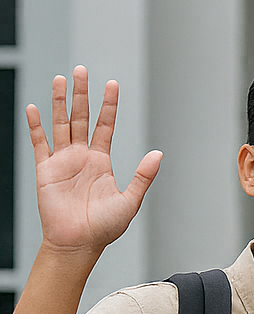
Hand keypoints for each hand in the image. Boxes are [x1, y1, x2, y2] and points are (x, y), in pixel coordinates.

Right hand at [29, 67, 159, 257]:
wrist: (79, 243)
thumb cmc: (104, 227)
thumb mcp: (130, 200)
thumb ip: (143, 175)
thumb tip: (159, 154)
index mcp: (102, 161)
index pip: (105, 125)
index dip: (108, 105)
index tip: (112, 84)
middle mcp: (81, 157)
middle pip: (81, 117)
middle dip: (81, 94)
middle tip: (81, 70)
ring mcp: (62, 161)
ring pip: (60, 124)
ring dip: (58, 102)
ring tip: (60, 79)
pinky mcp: (45, 170)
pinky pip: (39, 143)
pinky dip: (36, 126)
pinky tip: (34, 107)